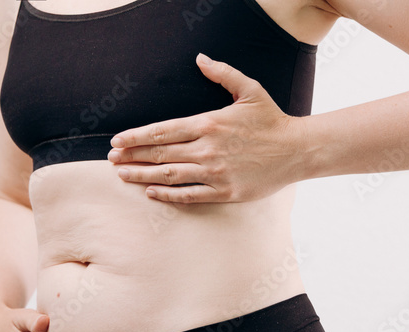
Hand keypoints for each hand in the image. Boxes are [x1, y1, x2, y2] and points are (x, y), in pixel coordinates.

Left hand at [107, 52, 302, 203]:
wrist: (297, 150)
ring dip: (142, 176)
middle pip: (159, 155)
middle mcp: (207, 150)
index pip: (162, 132)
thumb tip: (200, 58)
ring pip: (169, 176)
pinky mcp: (224, 192)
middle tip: (110, 159)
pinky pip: (189, 196)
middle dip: (131, 156)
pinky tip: (150, 192)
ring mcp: (214, 173)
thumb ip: (222, 73)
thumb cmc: (272, 120)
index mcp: (208, 124)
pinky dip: (167, 195)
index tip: (117, 141)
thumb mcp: (249, 89)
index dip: (136, 137)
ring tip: (122, 175)